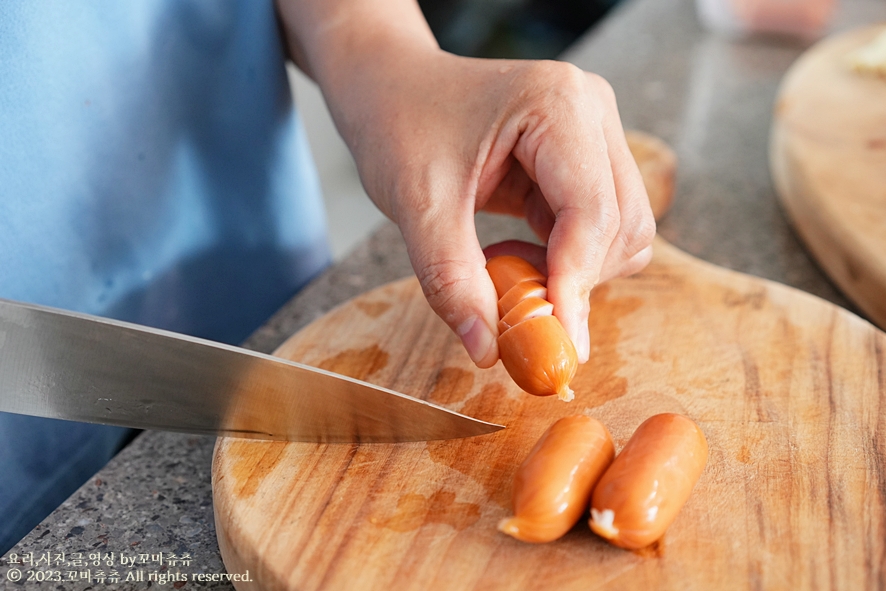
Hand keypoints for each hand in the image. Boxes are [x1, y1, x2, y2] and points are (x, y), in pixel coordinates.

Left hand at [277, 0, 654, 367]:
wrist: (391, 88)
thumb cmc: (399, 123)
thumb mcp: (415, 203)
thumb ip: (451, 279)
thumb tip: (490, 349)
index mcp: (558, 104)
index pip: (593, 211)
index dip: (576, 284)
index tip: (553, 344)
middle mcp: (592, 112)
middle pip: (624, 225)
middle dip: (577, 280)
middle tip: (515, 307)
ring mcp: (595, 134)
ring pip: (623, 233)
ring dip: (574, 272)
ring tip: (503, 265)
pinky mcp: (585, 161)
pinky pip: (599, 230)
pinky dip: (565, 260)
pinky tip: (513, 252)